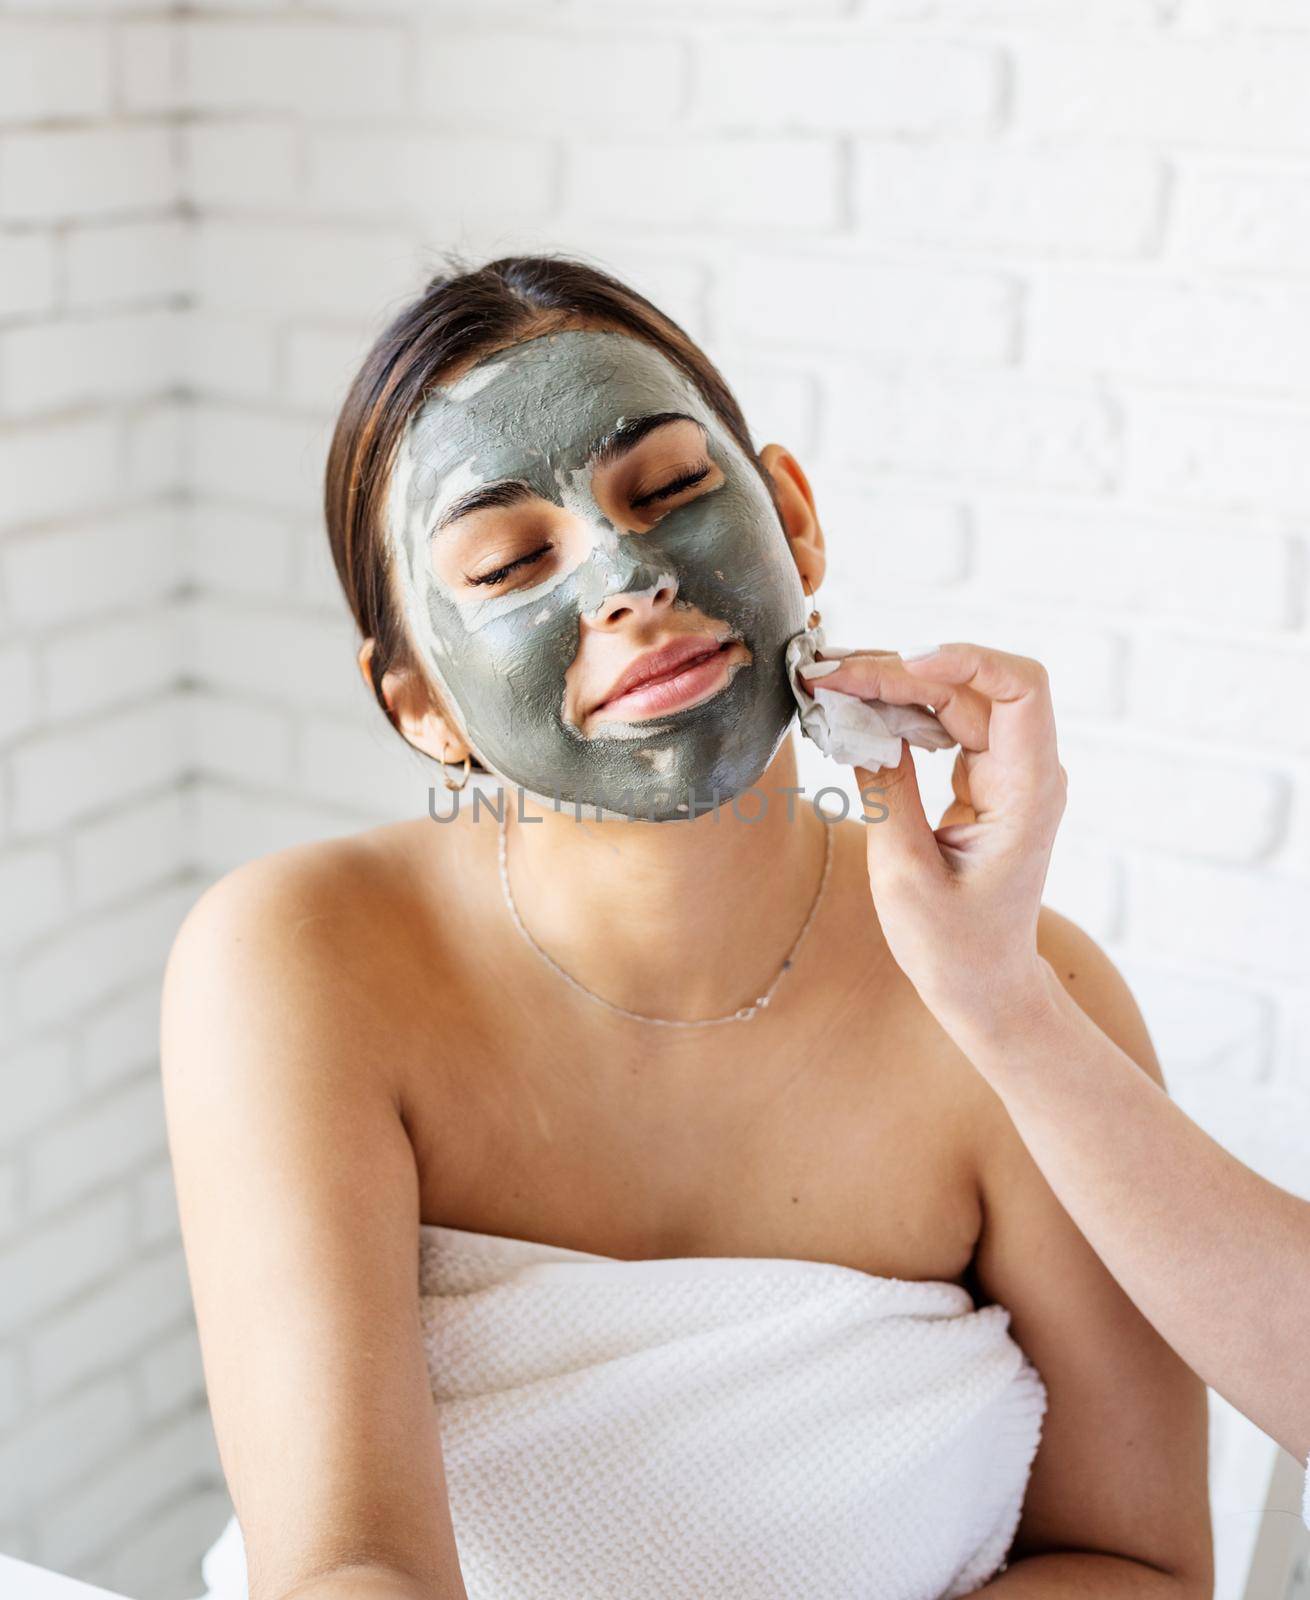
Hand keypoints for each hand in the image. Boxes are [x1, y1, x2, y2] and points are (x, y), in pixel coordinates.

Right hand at [806, 641, 1066, 1028]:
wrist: (983, 986)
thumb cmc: (952, 946)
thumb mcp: (904, 872)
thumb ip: (885, 789)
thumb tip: (856, 720)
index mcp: (1027, 791)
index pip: (1019, 688)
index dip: (964, 659)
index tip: (898, 665)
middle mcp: (1026, 771)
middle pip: (970, 687)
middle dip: (900, 671)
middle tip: (827, 676)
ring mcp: (1005, 773)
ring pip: (952, 700)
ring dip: (891, 687)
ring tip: (830, 686)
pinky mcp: (982, 781)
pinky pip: (942, 726)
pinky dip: (897, 714)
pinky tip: (854, 713)